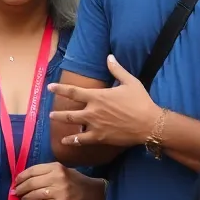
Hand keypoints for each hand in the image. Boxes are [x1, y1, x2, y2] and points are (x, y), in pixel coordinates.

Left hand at [14, 162, 101, 199]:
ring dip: (26, 198)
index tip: (16, 181)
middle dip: (21, 188)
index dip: (21, 176)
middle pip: (32, 183)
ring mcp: (59, 191)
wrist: (92, 193)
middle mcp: (57, 177)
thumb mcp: (61, 170)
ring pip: (35, 194)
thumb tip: (25, 179)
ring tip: (23, 199)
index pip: (33, 170)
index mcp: (56, 166)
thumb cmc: (74, 180)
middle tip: (15, 192)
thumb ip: (45, 173)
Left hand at [48, 54, 162, 147]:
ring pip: (73, 125)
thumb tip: (109, 57)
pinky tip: (66, 142)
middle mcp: (92, 111)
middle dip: (58, 112)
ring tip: (55, 122)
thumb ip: (117, 69)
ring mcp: (95, 125)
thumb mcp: (130, 81)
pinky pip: (82, 140)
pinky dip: (73, 141)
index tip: (50, 87)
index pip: (73, 91)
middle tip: (50, 113)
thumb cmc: (140, 101)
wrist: (149, 124)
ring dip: (63, 123)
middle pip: (69, 112)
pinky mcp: (100, 138)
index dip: (60, 89)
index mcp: (97, 96)